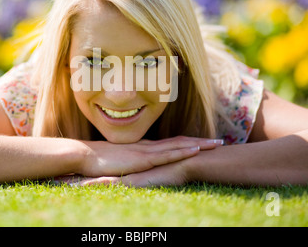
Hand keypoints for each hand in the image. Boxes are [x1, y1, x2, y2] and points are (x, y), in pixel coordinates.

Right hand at [72, 136, 223, 182]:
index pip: (173, 143)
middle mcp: (150, 146)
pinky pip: (167, 155)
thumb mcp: (121, 161)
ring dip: (199, 144)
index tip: (205, 142)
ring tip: (217, 144)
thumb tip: (138, 166)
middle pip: (181, 141)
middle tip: (221, 140)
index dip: (190, 142)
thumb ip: (132, 162)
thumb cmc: (100, 160)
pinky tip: (196, 150)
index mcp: (145, 147)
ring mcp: (147, 151)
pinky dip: (183, 151)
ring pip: (178, 146)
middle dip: (202, 141)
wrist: (86, 156)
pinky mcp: (143, 158)